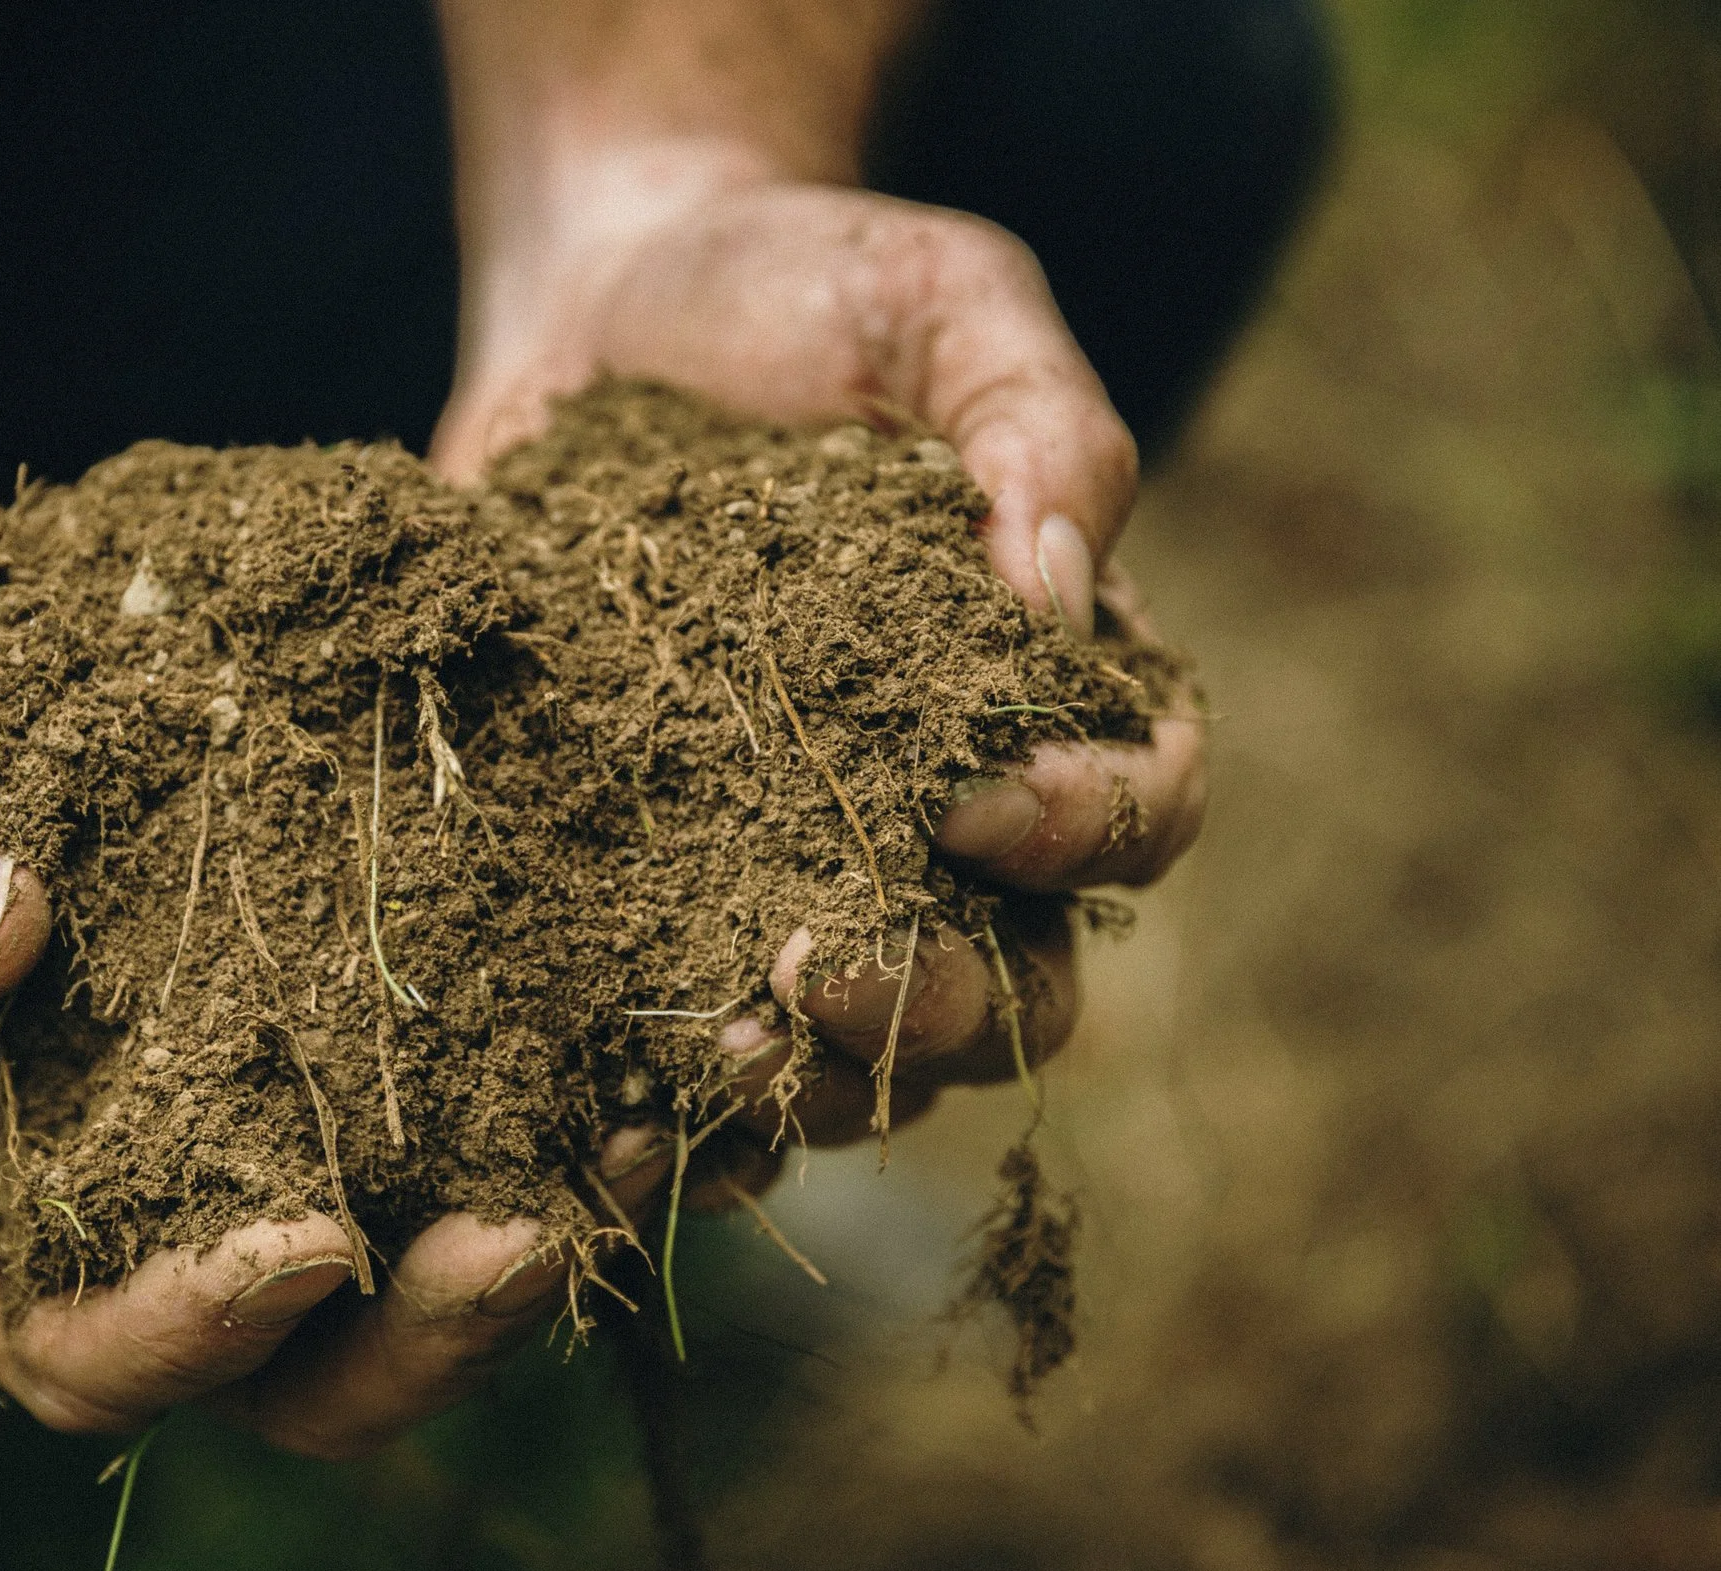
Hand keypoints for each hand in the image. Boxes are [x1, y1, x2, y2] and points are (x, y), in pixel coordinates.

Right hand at [0, 706, 617, 1458]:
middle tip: (530, 1236)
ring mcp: (273, 1168)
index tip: (304, 1246)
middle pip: (299, 1377)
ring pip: (423, 1289)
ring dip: (544, 1239)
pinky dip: (573, 1117)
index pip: (79, 1358)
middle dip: (422, 1339)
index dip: (188, 1335)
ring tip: (646, 1136)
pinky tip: (660, 1044)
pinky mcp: (377, 1086)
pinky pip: (485, 1146)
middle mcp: (144, 1236)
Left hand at [432, 171, 1207, 1160]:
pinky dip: (652, 1100)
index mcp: (1054, 691)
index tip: (974, 798)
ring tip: (706, 1055)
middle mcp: (939, 813)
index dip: (1085, 831)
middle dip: (937, 999)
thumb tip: (1061, 598)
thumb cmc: (808, 289)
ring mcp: (789, 864)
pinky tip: (592, 1117)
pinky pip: (676, 1037)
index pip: (1141, 810)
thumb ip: (1037, 431)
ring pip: (851, 1048)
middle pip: (1008, 981)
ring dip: (797, 1081)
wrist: (611, 300)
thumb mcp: (948, 304)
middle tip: (829, 973)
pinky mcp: (646, 882)